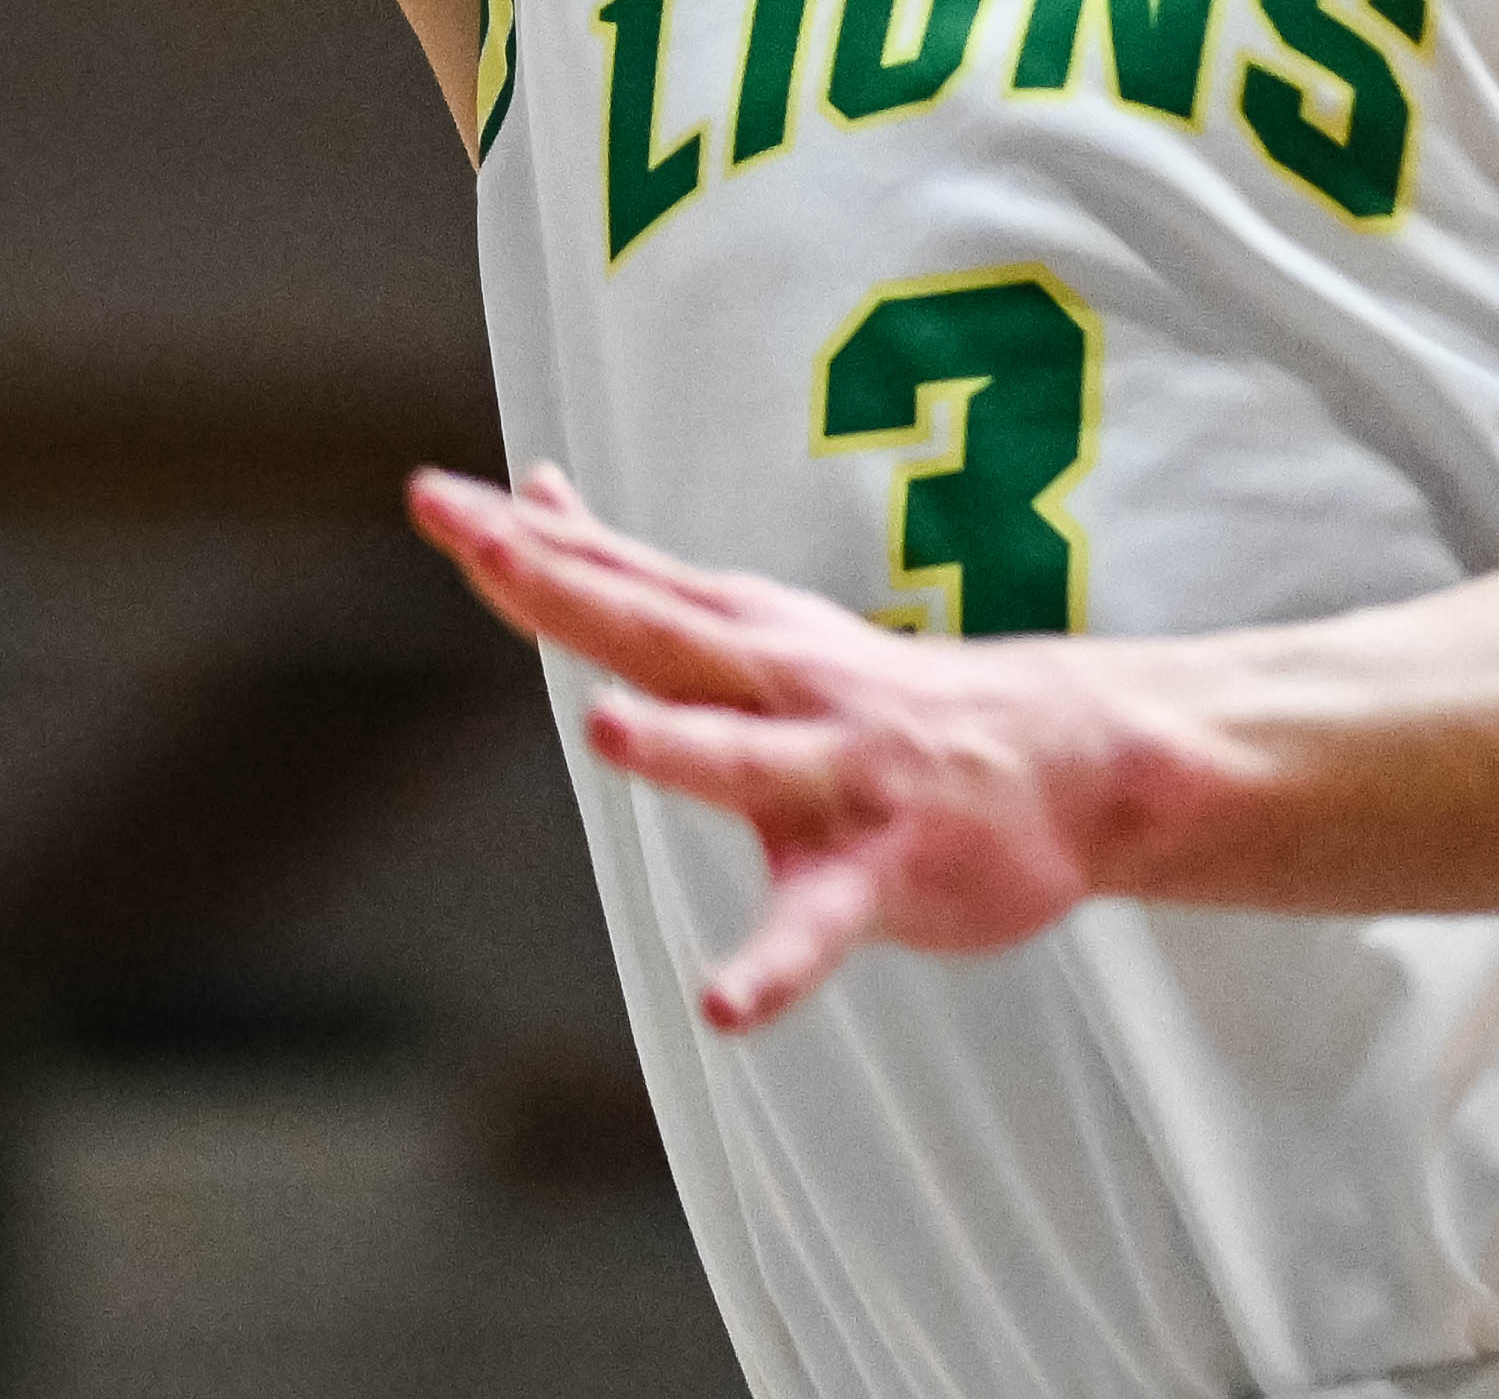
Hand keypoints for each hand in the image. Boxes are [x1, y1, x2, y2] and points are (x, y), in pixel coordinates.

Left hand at [410, 463, 1133, 1028]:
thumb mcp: (747, 619)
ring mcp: (834, 773)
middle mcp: (776, 685)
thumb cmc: (876, 694)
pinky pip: (819, 924)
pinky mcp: (880, 868)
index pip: (612, 577)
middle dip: (566, 590)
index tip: (429, 497)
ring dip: (679, 744)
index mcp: (733, 633)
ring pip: (745, 758)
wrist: (1069, 755)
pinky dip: (774, 967)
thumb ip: (631, 571)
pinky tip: (725, 1008)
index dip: (518, 543)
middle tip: (479, 547)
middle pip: (655, 631)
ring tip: (607, 729)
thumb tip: (530, 489)